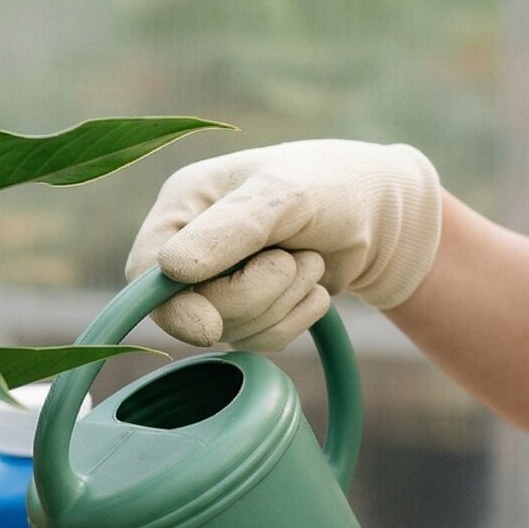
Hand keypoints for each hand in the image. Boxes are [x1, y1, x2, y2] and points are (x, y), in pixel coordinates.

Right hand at [126, 140, 442, 348]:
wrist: (383, 214)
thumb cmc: (331, 186)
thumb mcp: (282, 197)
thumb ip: (229, 231)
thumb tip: (170, 269)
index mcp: (183, 205)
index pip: (146, 270)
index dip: (173, 307)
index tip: (209, 326)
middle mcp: (191, 245)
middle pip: (192, 311)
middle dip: (255, 294)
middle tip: (293, 259)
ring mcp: (218, 282)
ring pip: (231, 331)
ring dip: (283, 303)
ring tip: (308, 261)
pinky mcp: (249, 311)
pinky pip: (260, 341)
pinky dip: (295, 318)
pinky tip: (313, 285)